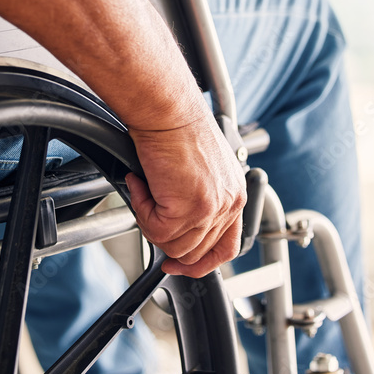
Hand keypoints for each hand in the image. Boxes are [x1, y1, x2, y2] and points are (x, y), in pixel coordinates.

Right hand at [125, 112, 246, 277]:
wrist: (168, 110)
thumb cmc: (177, 126)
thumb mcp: (201, 168)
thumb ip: (198, 198)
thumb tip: (175, 221)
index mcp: (234, 195)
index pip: (226, 246)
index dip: (201, 262)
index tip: (180, 263)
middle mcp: (228, 204)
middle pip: (195, 252)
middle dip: (166, 241)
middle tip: (148, 219)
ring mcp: (210, 209)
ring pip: (173, 246)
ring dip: (150, 222)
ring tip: (144, 191)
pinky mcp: (189, 208)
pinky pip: (155, 230)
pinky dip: (141, 210)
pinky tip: (140, 185)